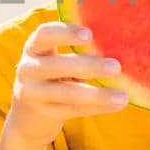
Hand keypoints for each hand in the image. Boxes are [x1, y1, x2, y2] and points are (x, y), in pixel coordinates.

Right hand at [5, 22, 127, 148]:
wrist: (27, 116)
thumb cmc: (52, 77)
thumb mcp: (53, 60)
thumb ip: (76, 51)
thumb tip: (117, 42)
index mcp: (33, 48)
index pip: (45, 34)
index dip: (66, 33)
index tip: (89, 35)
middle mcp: (28, 69)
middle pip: (58, 65)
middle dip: (89, 66)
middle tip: (116, 67)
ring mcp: (33, 93)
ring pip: (68, 93)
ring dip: (98, 95)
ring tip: (123, 97)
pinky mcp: (44, 114)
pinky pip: (74, 110)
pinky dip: (98, 107)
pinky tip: (118, 105)